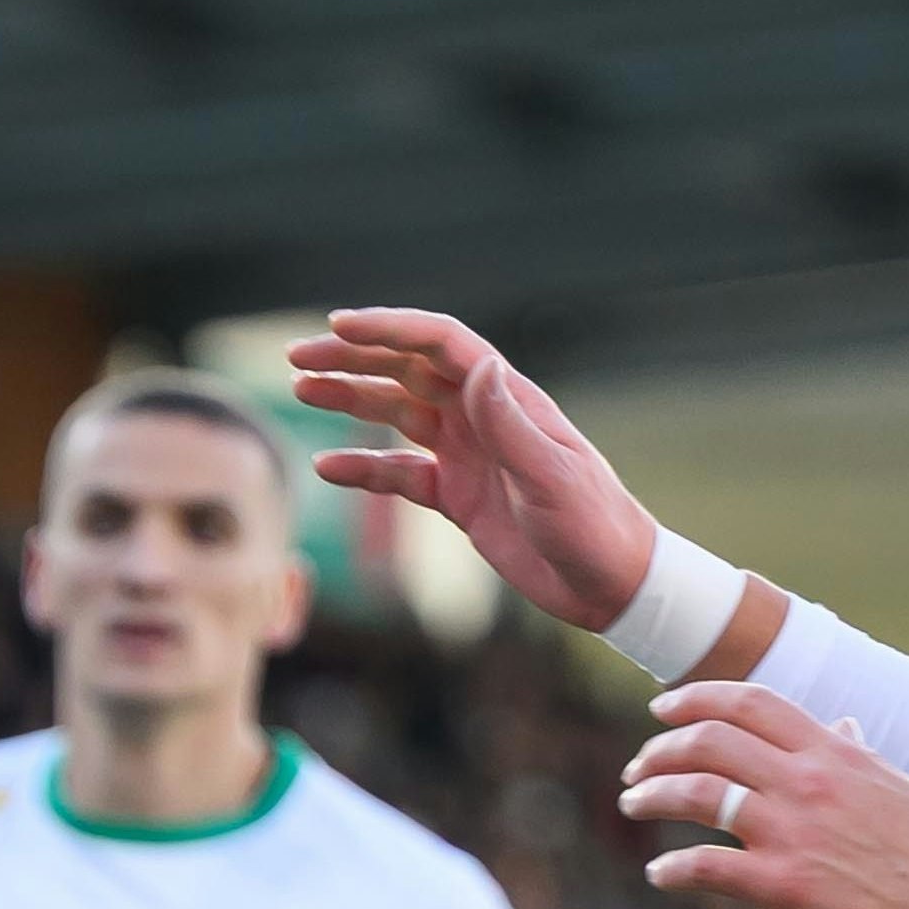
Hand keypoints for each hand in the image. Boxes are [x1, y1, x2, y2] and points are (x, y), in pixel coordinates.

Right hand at [279, 308, 666, 637]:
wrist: (610, 582)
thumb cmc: (593, 525)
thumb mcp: (552, 476)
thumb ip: (511, 424)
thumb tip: (477, 368)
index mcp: (507, 399)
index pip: (439, 345)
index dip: (389, 329)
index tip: (339, 327)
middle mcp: (483, 417)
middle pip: (407, 370)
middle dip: (353, 358)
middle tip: (297, 356)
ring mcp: (468, 455)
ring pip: (397, 414)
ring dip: (351, 400)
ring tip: (302, 390)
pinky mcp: (459, 497)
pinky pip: (400, 475)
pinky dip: (363, 470)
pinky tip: (327, 468)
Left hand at [626, 683, 908, 908]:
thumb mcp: (908, 791)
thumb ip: (864, 758)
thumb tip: (843, 727)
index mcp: (837, 753)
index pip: (753, 702)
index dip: (697, 698)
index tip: (663, 710)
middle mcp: (809, 781)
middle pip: (711, 740)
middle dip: (661, 749)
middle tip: (638, 768)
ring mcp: (793, 832)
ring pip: (699, 794)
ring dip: (654, 795)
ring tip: (633, 804)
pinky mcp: (784, 886)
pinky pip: (707, 867)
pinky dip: (673, 868)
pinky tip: (659, 874)